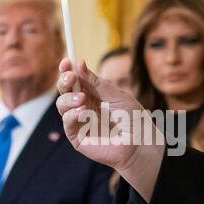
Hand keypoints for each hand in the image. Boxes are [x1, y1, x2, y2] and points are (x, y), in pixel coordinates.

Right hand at [56, 58, 163, 198]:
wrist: (140, 142)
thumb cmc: (132, 118)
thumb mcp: (116, 95)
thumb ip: (97, 83)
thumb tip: (79, 63)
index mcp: (91, 93)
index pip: (75, 79)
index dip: (68, 70)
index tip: (66, 61)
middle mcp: (82, 106)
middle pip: (64, 90)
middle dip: (64, 81)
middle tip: (70, 77)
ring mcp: (79, 121)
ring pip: (62, 105)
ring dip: (68, 98)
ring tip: (81, 98)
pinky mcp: (78, 137)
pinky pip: (67, 123)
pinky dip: (72, 115)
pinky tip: (82, 112)